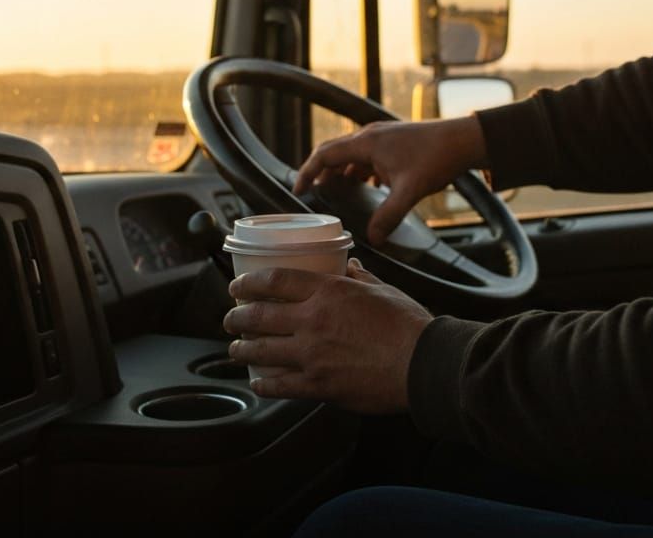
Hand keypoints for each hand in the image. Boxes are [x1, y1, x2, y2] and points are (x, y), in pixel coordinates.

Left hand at [223, 258, 432, 413]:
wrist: (422, 364)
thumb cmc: (408, 326)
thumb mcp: (383, 289)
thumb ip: (361, 278)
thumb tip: (351, 267)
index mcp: (329, 292)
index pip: (275, 280)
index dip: (249, 282)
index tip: (238, 285)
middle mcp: (314, 321)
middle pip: (259, 315)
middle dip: (237, 316)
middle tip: (230, 318)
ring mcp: (313, 355)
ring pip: (262, 350)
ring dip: (242, 349)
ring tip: (236, 349)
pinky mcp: (319, 385)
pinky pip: (280, 385)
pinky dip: (264, 384)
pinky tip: (258, 382)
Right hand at [293, 116, 487, 244]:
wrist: (463, 140)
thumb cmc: (437, 159)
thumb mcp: (409, 191)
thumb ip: (388, 216)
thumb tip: (373, 239)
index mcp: (366, 143)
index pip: (325, 154)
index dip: (307, 172)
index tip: (298, 190)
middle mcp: (369, 136)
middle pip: (334, 152)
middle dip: (320, 173)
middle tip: (311, 194)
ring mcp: (382, 138)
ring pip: (351, 154)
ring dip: (341, 172)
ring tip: (336, 193)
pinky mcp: (393, 142)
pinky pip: (367, 155)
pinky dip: (359, 170)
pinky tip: (367, 186)